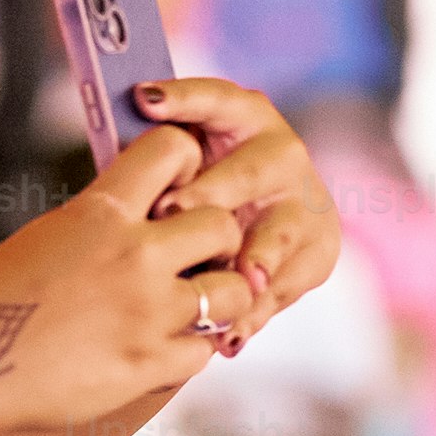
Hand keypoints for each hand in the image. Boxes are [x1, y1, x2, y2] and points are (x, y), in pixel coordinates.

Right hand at [0, 125, 232, 435]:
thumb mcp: (49, 238)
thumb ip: (105, 222)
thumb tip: (154, 210)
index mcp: (101, 211)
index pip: (176, 150)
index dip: (186, 165)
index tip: (176, 188)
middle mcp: (135, 255)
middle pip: (223, 224)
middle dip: (214, 240)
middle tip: (194, 259)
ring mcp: (148, 313)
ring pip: (233, 290)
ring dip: (218, 296)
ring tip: (191, 307)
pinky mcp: (150, 365)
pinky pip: (206, 347)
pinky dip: (191, 347)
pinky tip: (162, 347)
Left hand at [132, 79, 341, 340]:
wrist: (254, 240)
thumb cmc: (192, 198)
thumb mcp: (179, 173)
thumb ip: (154, 164)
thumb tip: (117, 139)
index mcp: (243, 118)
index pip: (215, 99)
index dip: (183, 97)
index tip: (144, 97)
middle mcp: (280, 153)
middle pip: (249, 170)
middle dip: (211, 191)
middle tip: (170, 211)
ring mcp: (305, 201)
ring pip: (279, 231)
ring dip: (254, 259)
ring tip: (238, 281)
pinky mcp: (318, 250)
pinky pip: (285, 284)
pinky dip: (255, 313)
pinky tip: (230, 337)